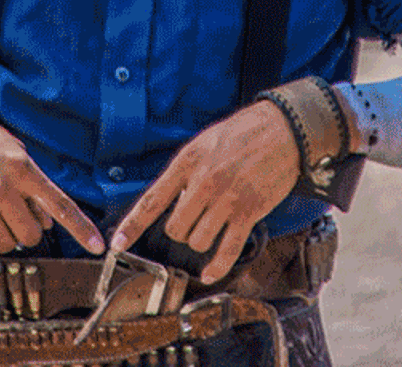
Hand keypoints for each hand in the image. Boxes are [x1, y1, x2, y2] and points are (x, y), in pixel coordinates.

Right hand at [0, 90, 103, 314]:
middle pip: (32, 234)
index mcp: (22, 169)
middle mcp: (3, 190)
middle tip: (19, 217)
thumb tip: (47, 216)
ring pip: (8, 245)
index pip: (60, 204)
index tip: (98, 247)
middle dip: (30, 231)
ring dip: (7, 240)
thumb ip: (31, 182)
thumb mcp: (11, 146)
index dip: (81, 228)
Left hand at [110, 101, 299, 284]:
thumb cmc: (244, 132)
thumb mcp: (205, 141)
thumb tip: (176, 199)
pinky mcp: (249, 213)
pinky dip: (217, 268)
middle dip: (181, 229)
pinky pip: (227, 251)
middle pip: (175, 229)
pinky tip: (209, 273)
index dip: (132, 226)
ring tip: (214, 222)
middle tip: (195, 217)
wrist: (284, 129)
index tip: (117, 244)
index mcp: (188, 163)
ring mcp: (226, 201)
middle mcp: (203, 183)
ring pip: (198, 241)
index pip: (151, 201)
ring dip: (202, 240)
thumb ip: (187, 170)